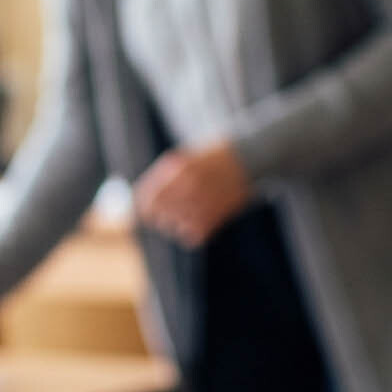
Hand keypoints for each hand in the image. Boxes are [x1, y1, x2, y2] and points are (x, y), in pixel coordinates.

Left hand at [134, 140, 251, 246]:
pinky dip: (194, 232)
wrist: (250, 158)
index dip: (143, 207)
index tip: (146, 211)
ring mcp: (201, 201)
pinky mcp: (216, 216)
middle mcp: (185, 185)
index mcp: (176, 168)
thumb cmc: (215, 156)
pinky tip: (201, 221)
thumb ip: (165, 176)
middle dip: (160, 217)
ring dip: (178, 224)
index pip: (145, 197)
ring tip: (188, 214)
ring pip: (174, 227)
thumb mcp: (187, 157)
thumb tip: (141, 198)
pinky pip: (193, 235)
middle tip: (167, 215)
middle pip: (158, 215)